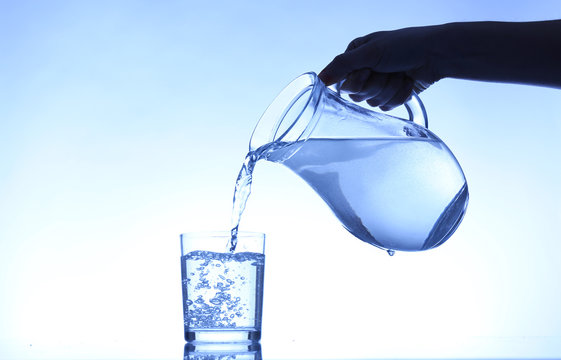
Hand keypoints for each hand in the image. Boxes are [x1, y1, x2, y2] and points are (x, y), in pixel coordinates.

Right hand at [318, 26, 441, 109]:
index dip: (359, 81)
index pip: (344, 82)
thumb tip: (320, 78)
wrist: (437, 55)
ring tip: (401, 75)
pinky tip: (407, 83)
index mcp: (356, 55)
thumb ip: (342, 65)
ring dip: (390, 89)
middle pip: (358, 95)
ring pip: (373, 102)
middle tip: (389, 71)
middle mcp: (365, 69)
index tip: (370, 70)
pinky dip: (399, 95)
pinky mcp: (392, 94)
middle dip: (377, 85)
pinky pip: (387, 106)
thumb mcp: (370, 52)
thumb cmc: (406, 46)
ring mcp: (379, 83)